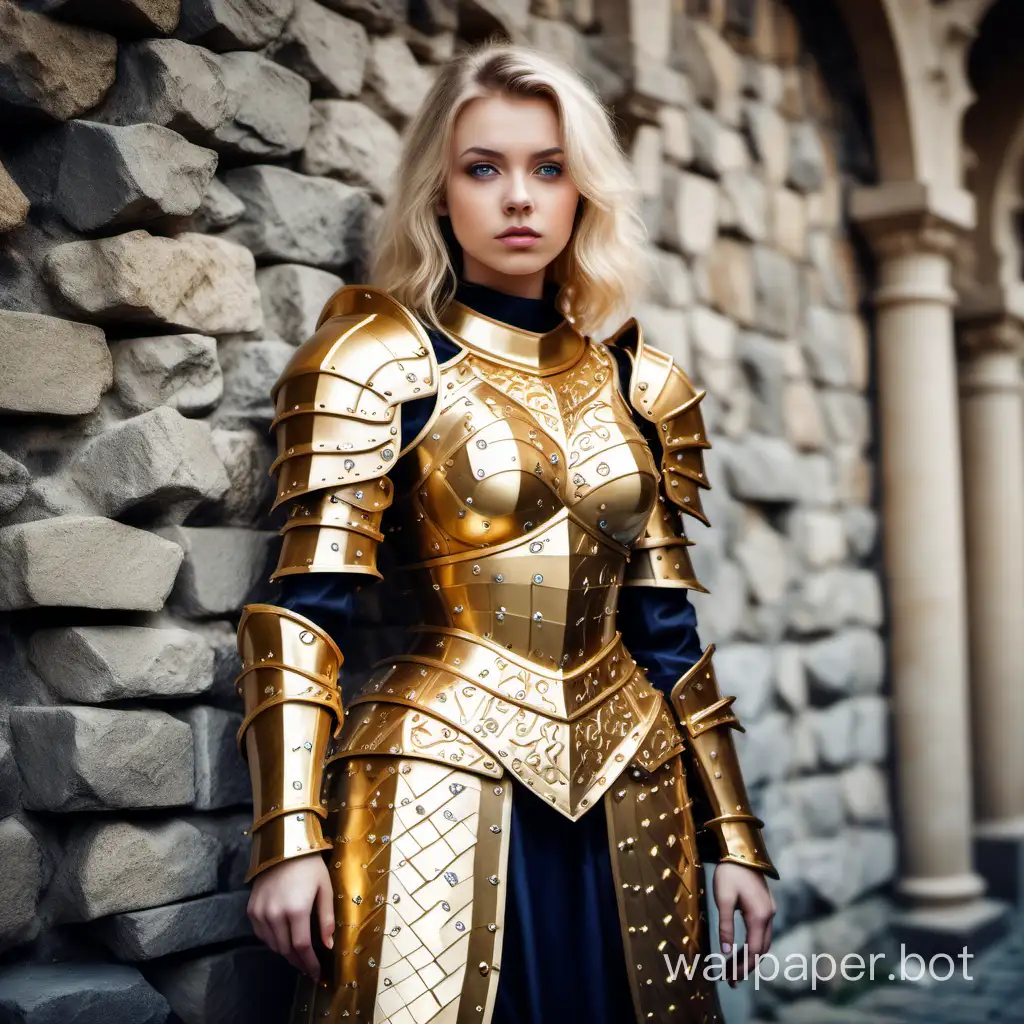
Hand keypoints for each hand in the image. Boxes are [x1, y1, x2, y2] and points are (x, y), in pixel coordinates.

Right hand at [247, 854, 335, 979]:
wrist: (284, 846)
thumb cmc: (310, 866)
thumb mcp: (325, 889)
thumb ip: (326, 919)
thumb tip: (328, 945)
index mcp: (296, 910)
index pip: (301, 947)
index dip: (309, 963)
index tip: (316, 973)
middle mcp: (275, 915)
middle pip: (285, 950)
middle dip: (298, 962)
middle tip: (308, 968)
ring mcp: (260, 912)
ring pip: (272, 945)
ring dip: (286, 953)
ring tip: (298, 955)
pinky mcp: (251, 909)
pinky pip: (261, 934)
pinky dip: (272, 941)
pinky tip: (282, 940)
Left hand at [712, 861, 774, 986]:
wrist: (741, 850)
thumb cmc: (729, 873)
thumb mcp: (723, 899)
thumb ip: (726, 926)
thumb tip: (726, 951)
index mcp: (759, 916)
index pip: (753, 950)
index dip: (742, 966)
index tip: (730, 978)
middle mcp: (769, 916)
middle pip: (761, 950)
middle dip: (747, 966)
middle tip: (731, 979)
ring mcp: (769, 911)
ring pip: (763, 942)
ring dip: (750, 956)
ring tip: (734, 968)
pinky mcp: (765, 906)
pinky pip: (761, 932)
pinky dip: (753, 944)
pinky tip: (741, 950)